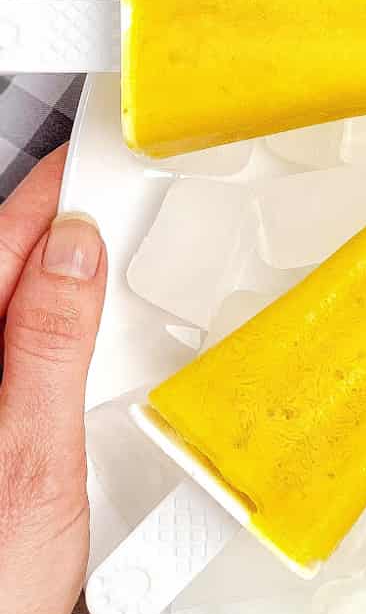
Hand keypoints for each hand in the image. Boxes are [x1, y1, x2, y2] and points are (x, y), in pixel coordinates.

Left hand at [0, 147, 106, 613]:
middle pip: (0, 273)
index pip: (3, 244)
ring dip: (48, 278)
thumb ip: (46, 343)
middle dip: (48, 224)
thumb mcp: (35, 457)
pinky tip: (78, 339)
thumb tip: (70, 249)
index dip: (48, 192)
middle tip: (108, 189)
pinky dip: (47, 333)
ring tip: (99, 248)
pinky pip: (14, 360)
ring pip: (6, 316)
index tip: (91, 157)